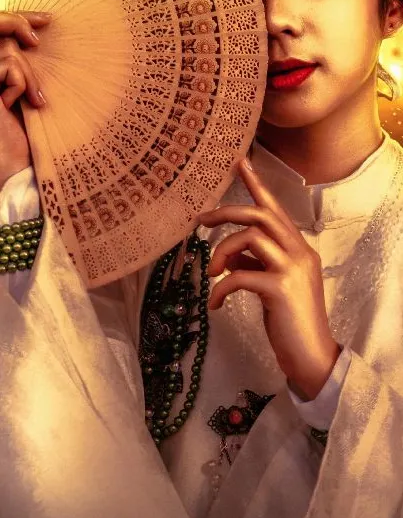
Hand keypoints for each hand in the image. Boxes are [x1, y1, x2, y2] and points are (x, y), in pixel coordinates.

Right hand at [0, 11, 50, 188]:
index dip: (18, 18)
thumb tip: (36, 34)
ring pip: (7, 51)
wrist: (14, 166)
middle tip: (40, 35)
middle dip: (19, 23)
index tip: (45, 19)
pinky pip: (8, 66)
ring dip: (28, 74)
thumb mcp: (24, 92)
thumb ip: (20, 67)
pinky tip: (20, 106)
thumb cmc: (24, 135)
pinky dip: (21, 83)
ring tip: (35, 100)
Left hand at [199, 158, 340, 399]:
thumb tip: (227, 254)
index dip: (255, 184)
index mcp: (298, 248)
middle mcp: (298, 251)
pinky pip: (239, 275)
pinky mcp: (280, 288)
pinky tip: (214, 304)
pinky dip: (220, 288)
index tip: (239, 162)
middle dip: (226, 211)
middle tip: (201, 220)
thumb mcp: (271, 286)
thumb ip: (255, 264)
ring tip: (211, 273)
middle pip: (260, 214)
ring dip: (221, 250)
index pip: (275, 209)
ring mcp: (291, 268)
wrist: (311, 355)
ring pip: (250, 236)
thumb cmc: (290, 321)